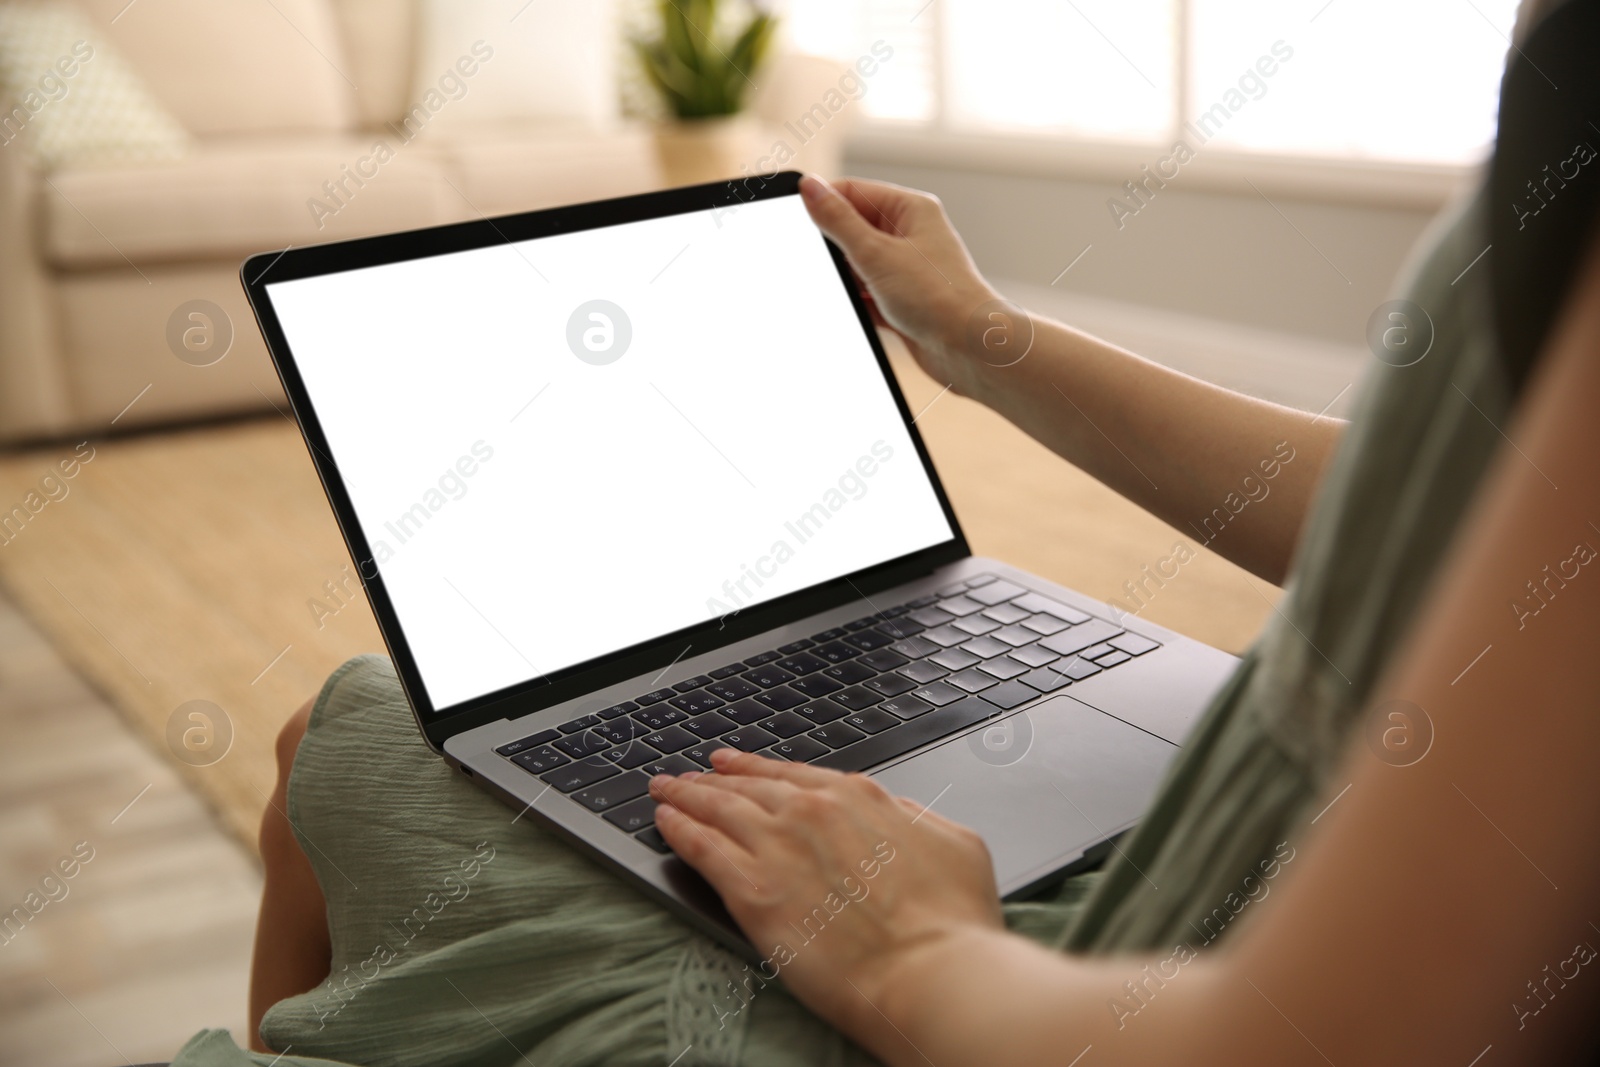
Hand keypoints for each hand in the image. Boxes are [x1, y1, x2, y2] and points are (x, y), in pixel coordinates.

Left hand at [648, 748, 1003, 1035]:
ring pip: (718, 808)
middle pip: (749, 787)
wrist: (934, 972)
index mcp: (860, 798)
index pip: (795, 776)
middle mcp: (813, 811)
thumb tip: (898, 813)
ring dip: (686, 796)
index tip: (735, 765)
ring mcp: (779, 847)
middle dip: (714, 779)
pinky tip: (665, 822)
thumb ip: (914, 819)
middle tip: (689, 776)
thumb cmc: (953, 922)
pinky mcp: (753, 892)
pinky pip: (703, 848)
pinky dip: (679, 831)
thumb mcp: (955, 844)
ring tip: (664, 790)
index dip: (758, 769)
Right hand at [799, 174, 1001, 397]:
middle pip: (854, 229)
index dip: (823, 202)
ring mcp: (907, 270)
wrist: (970, 351)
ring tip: (843, 292)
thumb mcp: (876, 253)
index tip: (794, 216)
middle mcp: (911, 235)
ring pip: (859, 265)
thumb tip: (810, 187)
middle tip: (817, 262)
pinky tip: (851, 312)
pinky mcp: (903, 301)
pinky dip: (856, 302)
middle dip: (833, 247)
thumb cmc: (938, 297)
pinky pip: (867, 294)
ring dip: (846, 278)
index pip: (854, 191)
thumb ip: (838, 221)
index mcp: (911, 209)